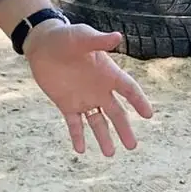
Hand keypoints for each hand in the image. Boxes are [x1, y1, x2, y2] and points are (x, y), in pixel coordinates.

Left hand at [23, 20, 153, 154]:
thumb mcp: (82, 37)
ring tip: (110, 154)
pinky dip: (77, 136)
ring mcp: (84, 99)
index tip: (148, 115)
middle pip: (116, 113)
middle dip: (124, 129)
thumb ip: (98, 41)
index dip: (139, 101)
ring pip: (98, 122)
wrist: (42, 45)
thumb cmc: (66, 37)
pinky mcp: (67, 105)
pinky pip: (75, 124)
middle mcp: (100, 90)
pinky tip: (80, 150)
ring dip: (104, 138)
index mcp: (108, 73)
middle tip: (132, 146)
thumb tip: (118, 37)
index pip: (129, 90)